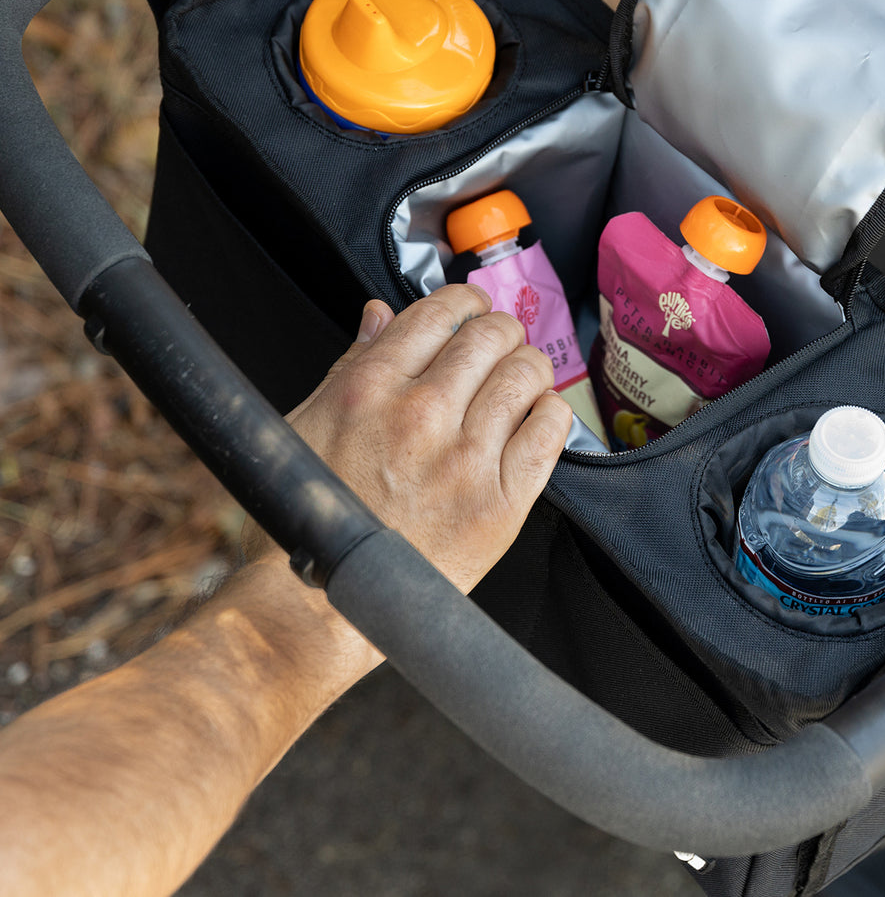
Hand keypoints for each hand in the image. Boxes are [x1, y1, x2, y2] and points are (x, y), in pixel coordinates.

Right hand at [257, 285, 570, 592]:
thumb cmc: (312, 520)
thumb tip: (379, 316)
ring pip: (526, 374)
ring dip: (528, 366)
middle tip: (499, 344)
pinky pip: (550, 433)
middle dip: (500, 330)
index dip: (464, 300)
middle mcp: (422, 415)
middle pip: (490, 336)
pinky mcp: (499, 504)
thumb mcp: (308, 424)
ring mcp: (465, 459)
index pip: (438, 313)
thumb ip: (351, 365)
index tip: (472, 308)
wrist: (320, 608)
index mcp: (370, 389)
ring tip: (521, 378)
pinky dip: (552, 412)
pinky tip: (539, 415)